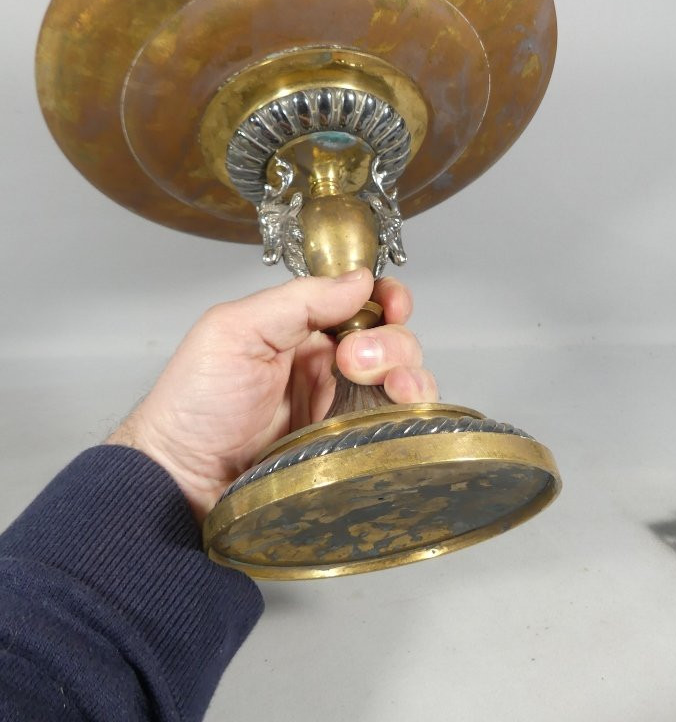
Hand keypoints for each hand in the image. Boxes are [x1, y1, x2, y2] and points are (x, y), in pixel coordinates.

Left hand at [106, 269, 436, 521]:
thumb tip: (358, 280)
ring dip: (409, 374)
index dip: (384, 299)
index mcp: (298, 332)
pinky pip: (392, 427)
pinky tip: (399, 409)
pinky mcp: (346, 451)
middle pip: (389, 341)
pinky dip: (410, 413)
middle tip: (356, 359)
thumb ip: (297, 301)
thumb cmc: (192, 406)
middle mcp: (324, 368)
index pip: (358, 304)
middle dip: (389, 341)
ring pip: (400, 382)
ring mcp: (337, 411)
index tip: (393, 303)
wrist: (179, 482)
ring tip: (391, 385)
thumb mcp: (234, 332)